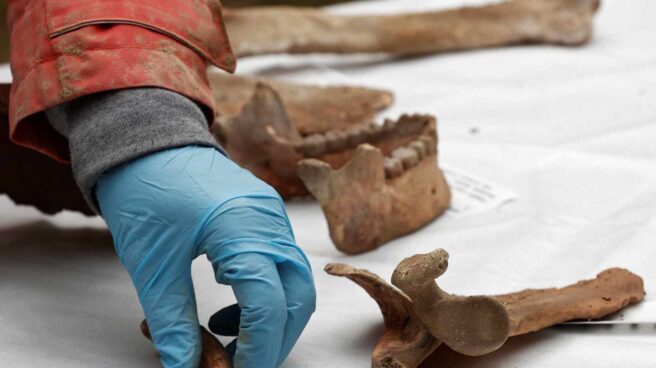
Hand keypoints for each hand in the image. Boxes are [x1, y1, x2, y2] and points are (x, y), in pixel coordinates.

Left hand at [95, 145, 315, 367]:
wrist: (148, 142)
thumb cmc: (146, 193)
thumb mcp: (152, 263)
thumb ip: (172, 321)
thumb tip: (184, 366)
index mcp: (242, 229)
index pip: (269, 304)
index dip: (257, 349)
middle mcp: (270, 222)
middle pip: (298, 297)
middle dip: (276, 339)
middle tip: (243, 362)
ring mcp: (273, 216)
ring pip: (296, 281)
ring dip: (272, 316)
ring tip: (229, 332)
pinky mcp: (268, 215)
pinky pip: (283, 261)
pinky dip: (266, 291)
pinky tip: (231, 299)